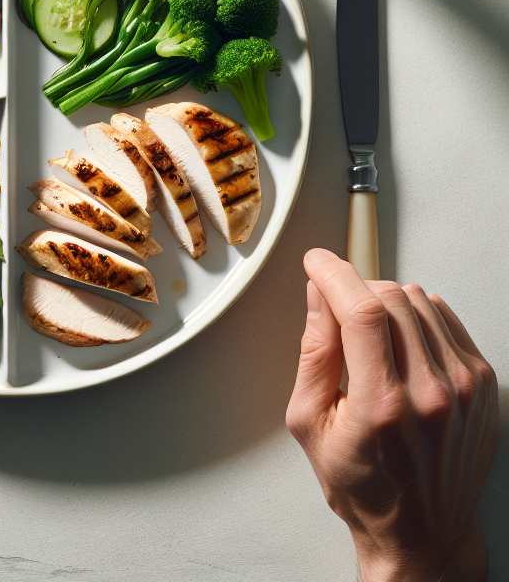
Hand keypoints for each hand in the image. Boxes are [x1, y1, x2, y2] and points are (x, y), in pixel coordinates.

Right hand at [286, 249, 496, 581]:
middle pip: (391, 298)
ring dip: (386, 301)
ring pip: (420, 301)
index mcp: (382, 406)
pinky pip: (445, 318)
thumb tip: (318, 297)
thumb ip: (314, 352)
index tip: (317, 263)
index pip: (360, 311)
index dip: (334, 274)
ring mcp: (464, 388)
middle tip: (336, 305)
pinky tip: (399, 342)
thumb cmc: (363, 485)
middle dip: (355, 288)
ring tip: (368, 334)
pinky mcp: (483, 385)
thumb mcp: (310, 422)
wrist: (421, 532)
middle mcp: (431, 394)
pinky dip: (416, 315)